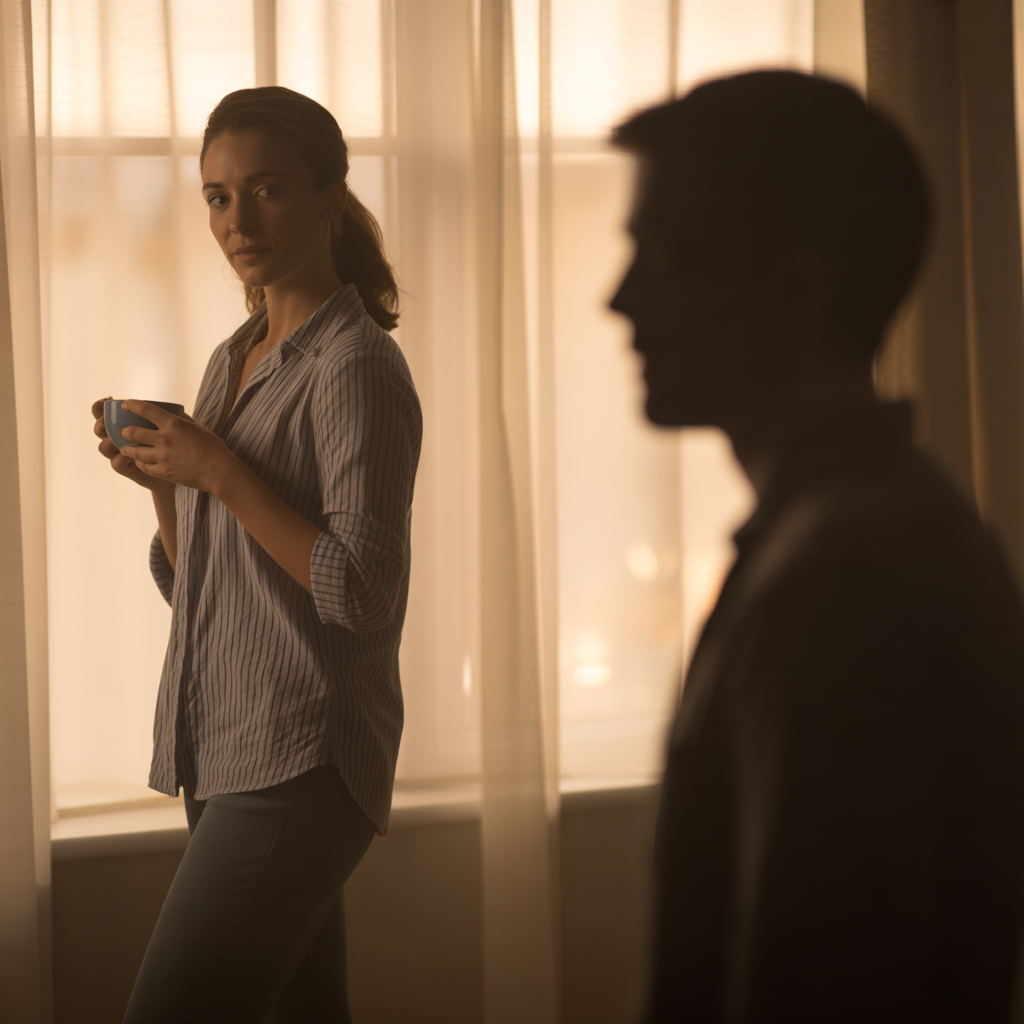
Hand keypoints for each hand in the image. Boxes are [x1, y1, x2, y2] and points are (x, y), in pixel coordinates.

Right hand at [92, 396, 172, 493]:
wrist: (175, 466)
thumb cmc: (171, 441)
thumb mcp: (169, 426)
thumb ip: (167, 416)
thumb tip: (177, 409)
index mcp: (122, 421)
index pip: (103, 412)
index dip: (100, 406)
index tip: (108, 400)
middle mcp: (115, 436)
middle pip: (99, 429)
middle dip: (100, 424)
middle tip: (105, 423)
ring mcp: (117, 451)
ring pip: (104, 446)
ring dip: (109, 442)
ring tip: (118, 440)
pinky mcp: (123, 466)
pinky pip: (116, 462)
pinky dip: (121, 458)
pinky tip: (128, 456)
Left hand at [117, 399, 238, 494]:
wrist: (219, 471)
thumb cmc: (213, 447)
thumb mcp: (198, 427)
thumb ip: (182, 419)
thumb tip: (172, 412)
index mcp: (173, 424)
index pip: (145, 410)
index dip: (132, 405)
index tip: (125, 405)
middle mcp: (164, 439)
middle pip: (132, 432)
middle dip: (124, 431)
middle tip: (124, 432)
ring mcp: (162, 457)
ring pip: (134, 451)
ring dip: (127, 448)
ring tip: (126, 448)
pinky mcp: (163, 472)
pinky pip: (144, 466)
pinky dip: (140, 463)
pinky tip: (140, 461)